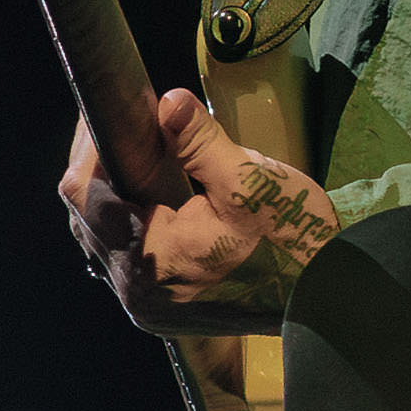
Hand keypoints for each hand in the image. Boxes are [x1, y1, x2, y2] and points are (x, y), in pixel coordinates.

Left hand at [58, 91, 340, 327]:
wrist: (325, 296)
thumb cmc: (292, 239)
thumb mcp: (251, 181)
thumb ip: (201, 141)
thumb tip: (168, 102)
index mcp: (150, 259)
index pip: (86, 193)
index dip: (90, 145)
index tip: (114, 108)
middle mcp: (136, 290)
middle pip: (86, 215)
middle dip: (100, 166)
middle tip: (129, 123)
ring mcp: (145, 304)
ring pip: (101, 237)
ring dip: (113, 194)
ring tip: (141, 154)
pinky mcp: (160, 307)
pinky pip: (123, 256)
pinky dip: (130, 220)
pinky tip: (154, 196)